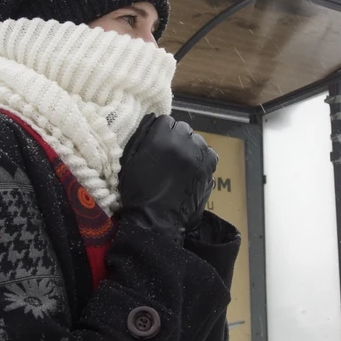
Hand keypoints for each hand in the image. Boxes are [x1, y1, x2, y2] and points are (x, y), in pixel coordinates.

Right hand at [118, 114, 217, 243]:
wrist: (156, 222)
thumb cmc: (137, 192)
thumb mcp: (130, 160)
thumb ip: (142, 135)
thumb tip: (153, 118)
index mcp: (162, 138)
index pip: (165, 120)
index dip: (160, 132)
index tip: (157, 144)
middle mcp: (184, 142)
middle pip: (182, 129)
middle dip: (176, 138)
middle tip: (168, 156)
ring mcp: (199, 156)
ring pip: (197, 141)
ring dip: (190, 148)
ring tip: (180, 165)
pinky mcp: (210, 169)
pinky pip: (209, 154)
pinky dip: (202, 159)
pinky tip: (192, 170)